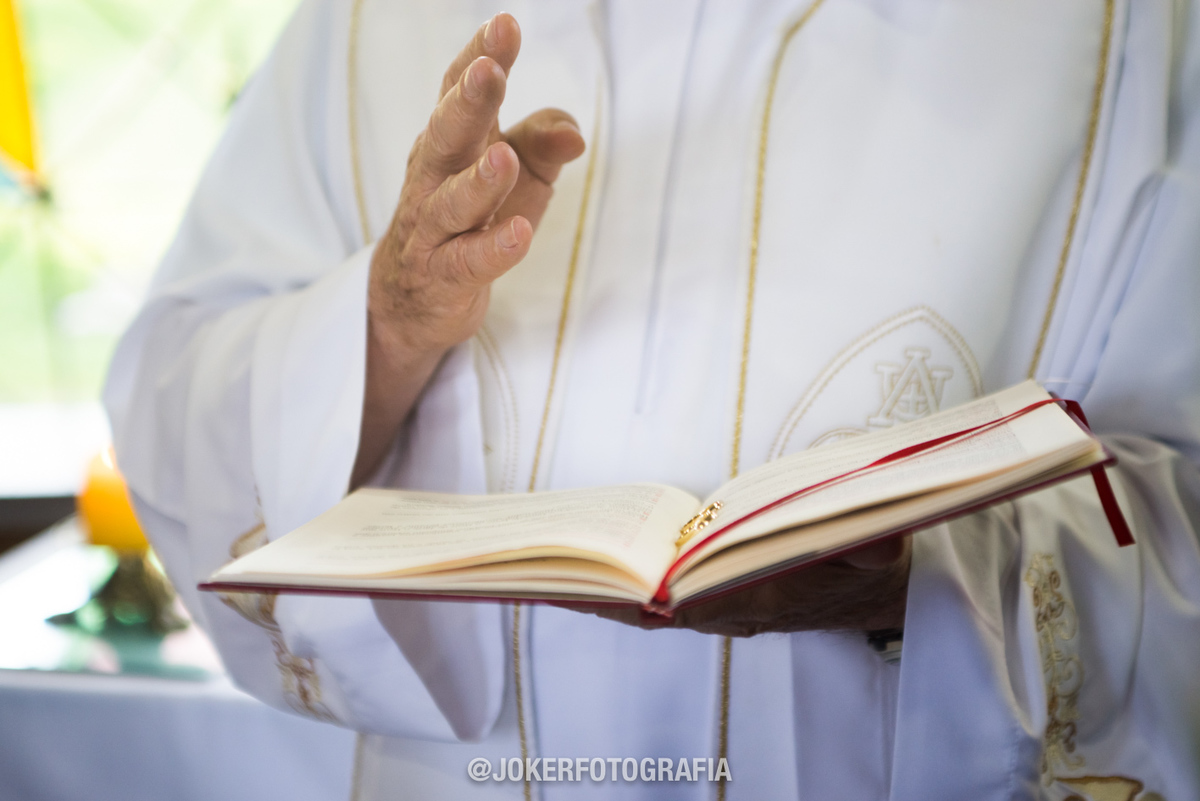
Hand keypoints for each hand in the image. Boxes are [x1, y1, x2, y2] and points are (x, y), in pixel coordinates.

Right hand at [352, 14, 585, 485]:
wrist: (411, 301)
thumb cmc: (470, 223)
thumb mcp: (516, 179)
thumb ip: (543, 146)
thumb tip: (575, 134)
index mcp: (453, 142)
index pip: (459, 91)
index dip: (482, 57)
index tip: (506, 26)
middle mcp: (435, 177)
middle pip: (449, 134)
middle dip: (469, 101)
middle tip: (489, 70)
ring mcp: (434, 229)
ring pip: (452, 201)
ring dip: (478, 180)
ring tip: (505, 157)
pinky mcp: (444, 277)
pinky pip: (467, 262)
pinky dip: (492, 249)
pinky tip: (519, 234)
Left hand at [577, 536, 911, 636]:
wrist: (882, 588)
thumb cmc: (873, 561)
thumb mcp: (880, 548)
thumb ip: (872, 548)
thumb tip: (871, 542)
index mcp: (758, 600)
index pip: (684, 608)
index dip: (638, 599)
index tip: (594, 585)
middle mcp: (729, 611)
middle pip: (650, 610)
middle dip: (599, 592)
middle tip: (548, 566)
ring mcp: (718, 606)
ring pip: (646, 606)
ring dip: (603, 590)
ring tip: (554, 562)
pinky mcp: (714, 594)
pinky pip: (656, 596)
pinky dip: (623, 585)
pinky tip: (594, 564)